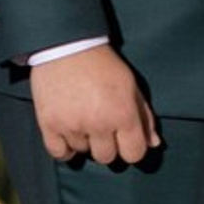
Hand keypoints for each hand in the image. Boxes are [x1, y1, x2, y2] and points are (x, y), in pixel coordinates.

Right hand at [32, 42, 161, 166]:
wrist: (67, 45)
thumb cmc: (102, 64)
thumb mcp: (131, 86)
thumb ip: (144, 117)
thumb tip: (154, 143)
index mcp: (123, 114)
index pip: (134, 154)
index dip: (131, 148)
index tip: (125, 140)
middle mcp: (99, 124)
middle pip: (106, 157)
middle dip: (107, 144)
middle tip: (101, 126)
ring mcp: (72, 125)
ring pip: (82, 152)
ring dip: (84, 140)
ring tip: (82, 118)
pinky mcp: (49, 124)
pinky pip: (59, 153)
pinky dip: (64, 148)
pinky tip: (69, 134)